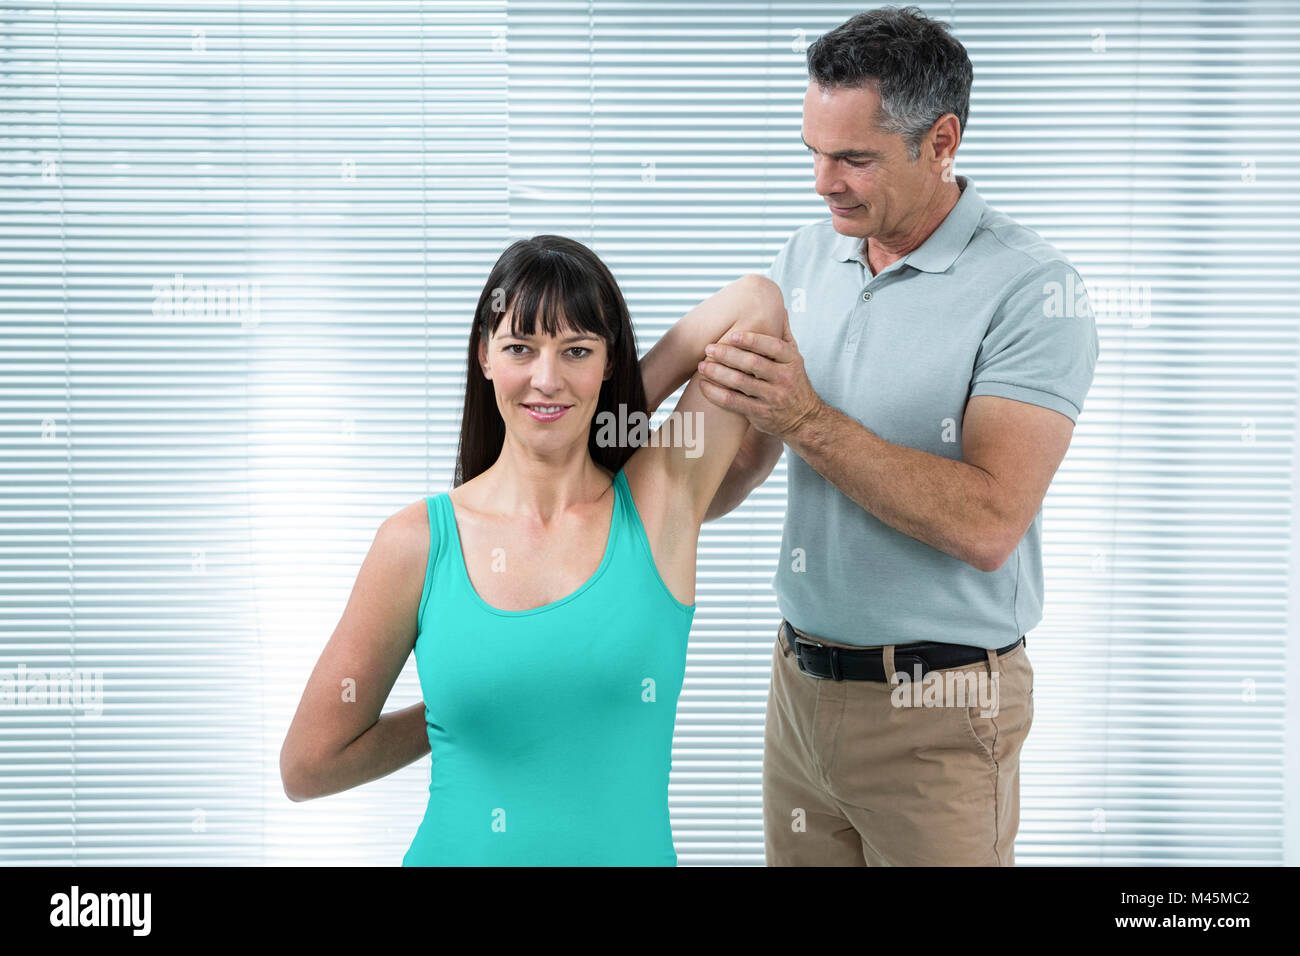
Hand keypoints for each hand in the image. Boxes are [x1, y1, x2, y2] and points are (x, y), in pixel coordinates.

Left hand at [695, 313, 822, 439]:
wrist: (803, 419)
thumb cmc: (793, 382)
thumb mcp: (795, 358)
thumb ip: (784, 334)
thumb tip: (779, 306)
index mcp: (792, 361)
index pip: (773, 347)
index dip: (752, 340)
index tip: (732, 334)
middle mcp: (784, 379)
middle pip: (753, 364)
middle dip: (728, 355)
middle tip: (709, 348)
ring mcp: (773, 398)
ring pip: (740, 383)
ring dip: (718, 373)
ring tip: (702, 365)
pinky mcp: (760, 414)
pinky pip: (734, 403)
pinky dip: (716, 394)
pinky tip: (703, 385)